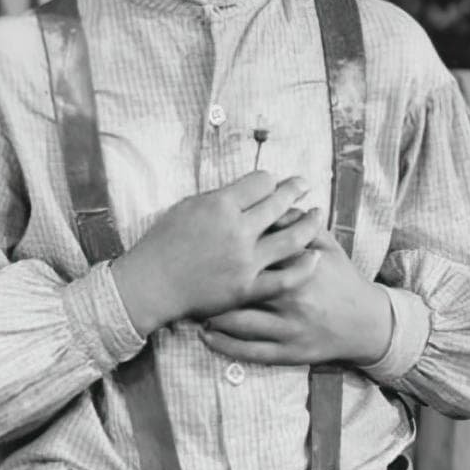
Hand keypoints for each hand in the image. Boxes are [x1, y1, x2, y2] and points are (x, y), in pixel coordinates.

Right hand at [110, 171, 321, 335]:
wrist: (152, 284)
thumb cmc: (163, 242)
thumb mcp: (187, 206)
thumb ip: (220, 198)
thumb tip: (248, 190)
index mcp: (221, 206)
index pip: (261, 182)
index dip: (268, 180)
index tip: (271, 183)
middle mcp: (237, 231)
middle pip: (279, 204)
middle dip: (294, 190)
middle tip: (303, 185)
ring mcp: (245, 262)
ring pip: (292, 239)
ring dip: (309, 224)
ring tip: (318, 215)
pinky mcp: (248, 288)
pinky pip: (286, 278)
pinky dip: (304, 267)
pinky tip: (315, 257)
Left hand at [198, 232, 393, 367]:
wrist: (366, 323)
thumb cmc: (341, 278)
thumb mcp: (327, 246)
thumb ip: (299, 225)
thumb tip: (272, 204)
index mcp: (299, 269)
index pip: (256, 256)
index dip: (228, 251)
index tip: (206, 245)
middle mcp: (291, 300)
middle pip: (241, 290)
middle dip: (213, 287)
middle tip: (190, 278)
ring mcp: (289, 330)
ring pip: (240, 325)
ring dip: (212, 316)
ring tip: (193, 307)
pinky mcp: (288, 353)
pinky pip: (250, 352)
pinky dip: (225, 346)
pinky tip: (206, 336)